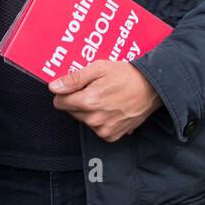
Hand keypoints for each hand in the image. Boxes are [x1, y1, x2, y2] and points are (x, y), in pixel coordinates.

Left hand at [48, 60, 163, 141]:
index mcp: (88, 101)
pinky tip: (111, 108)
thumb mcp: (98, 68)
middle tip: (96, 89)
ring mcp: (103, 130)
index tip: (78, 86)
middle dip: (78, 100)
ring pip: (83, 120)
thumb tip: (53, 87)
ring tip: (106, 98)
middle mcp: (94, 119)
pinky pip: (96, 128)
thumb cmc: (125, 75)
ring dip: (89, 110)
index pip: (59, 102)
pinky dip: (100, 119)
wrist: (151, 88)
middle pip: (71, 111)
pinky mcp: (111, 136)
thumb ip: (74, 79)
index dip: (66, 92)